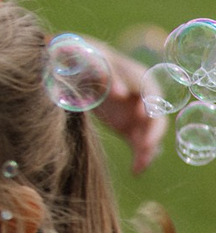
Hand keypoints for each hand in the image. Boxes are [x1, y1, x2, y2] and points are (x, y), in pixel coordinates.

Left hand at [90, 48, 166, 173]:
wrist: (77, 71)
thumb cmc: (86, 61)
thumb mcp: (91, 61)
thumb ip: (105, 74)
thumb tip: (120, 93)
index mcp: (138, 79)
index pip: (150, 92)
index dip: (149, 103)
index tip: (143, 113)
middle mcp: (142, 99)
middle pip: (155, 117)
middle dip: (152, 132)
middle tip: (145, 145)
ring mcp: (137, 116)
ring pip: (149, 135)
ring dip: (147, 150)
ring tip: (139, 165)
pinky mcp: (129, 129)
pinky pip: (139, 146)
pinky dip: (140, 158)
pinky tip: (136, 171)